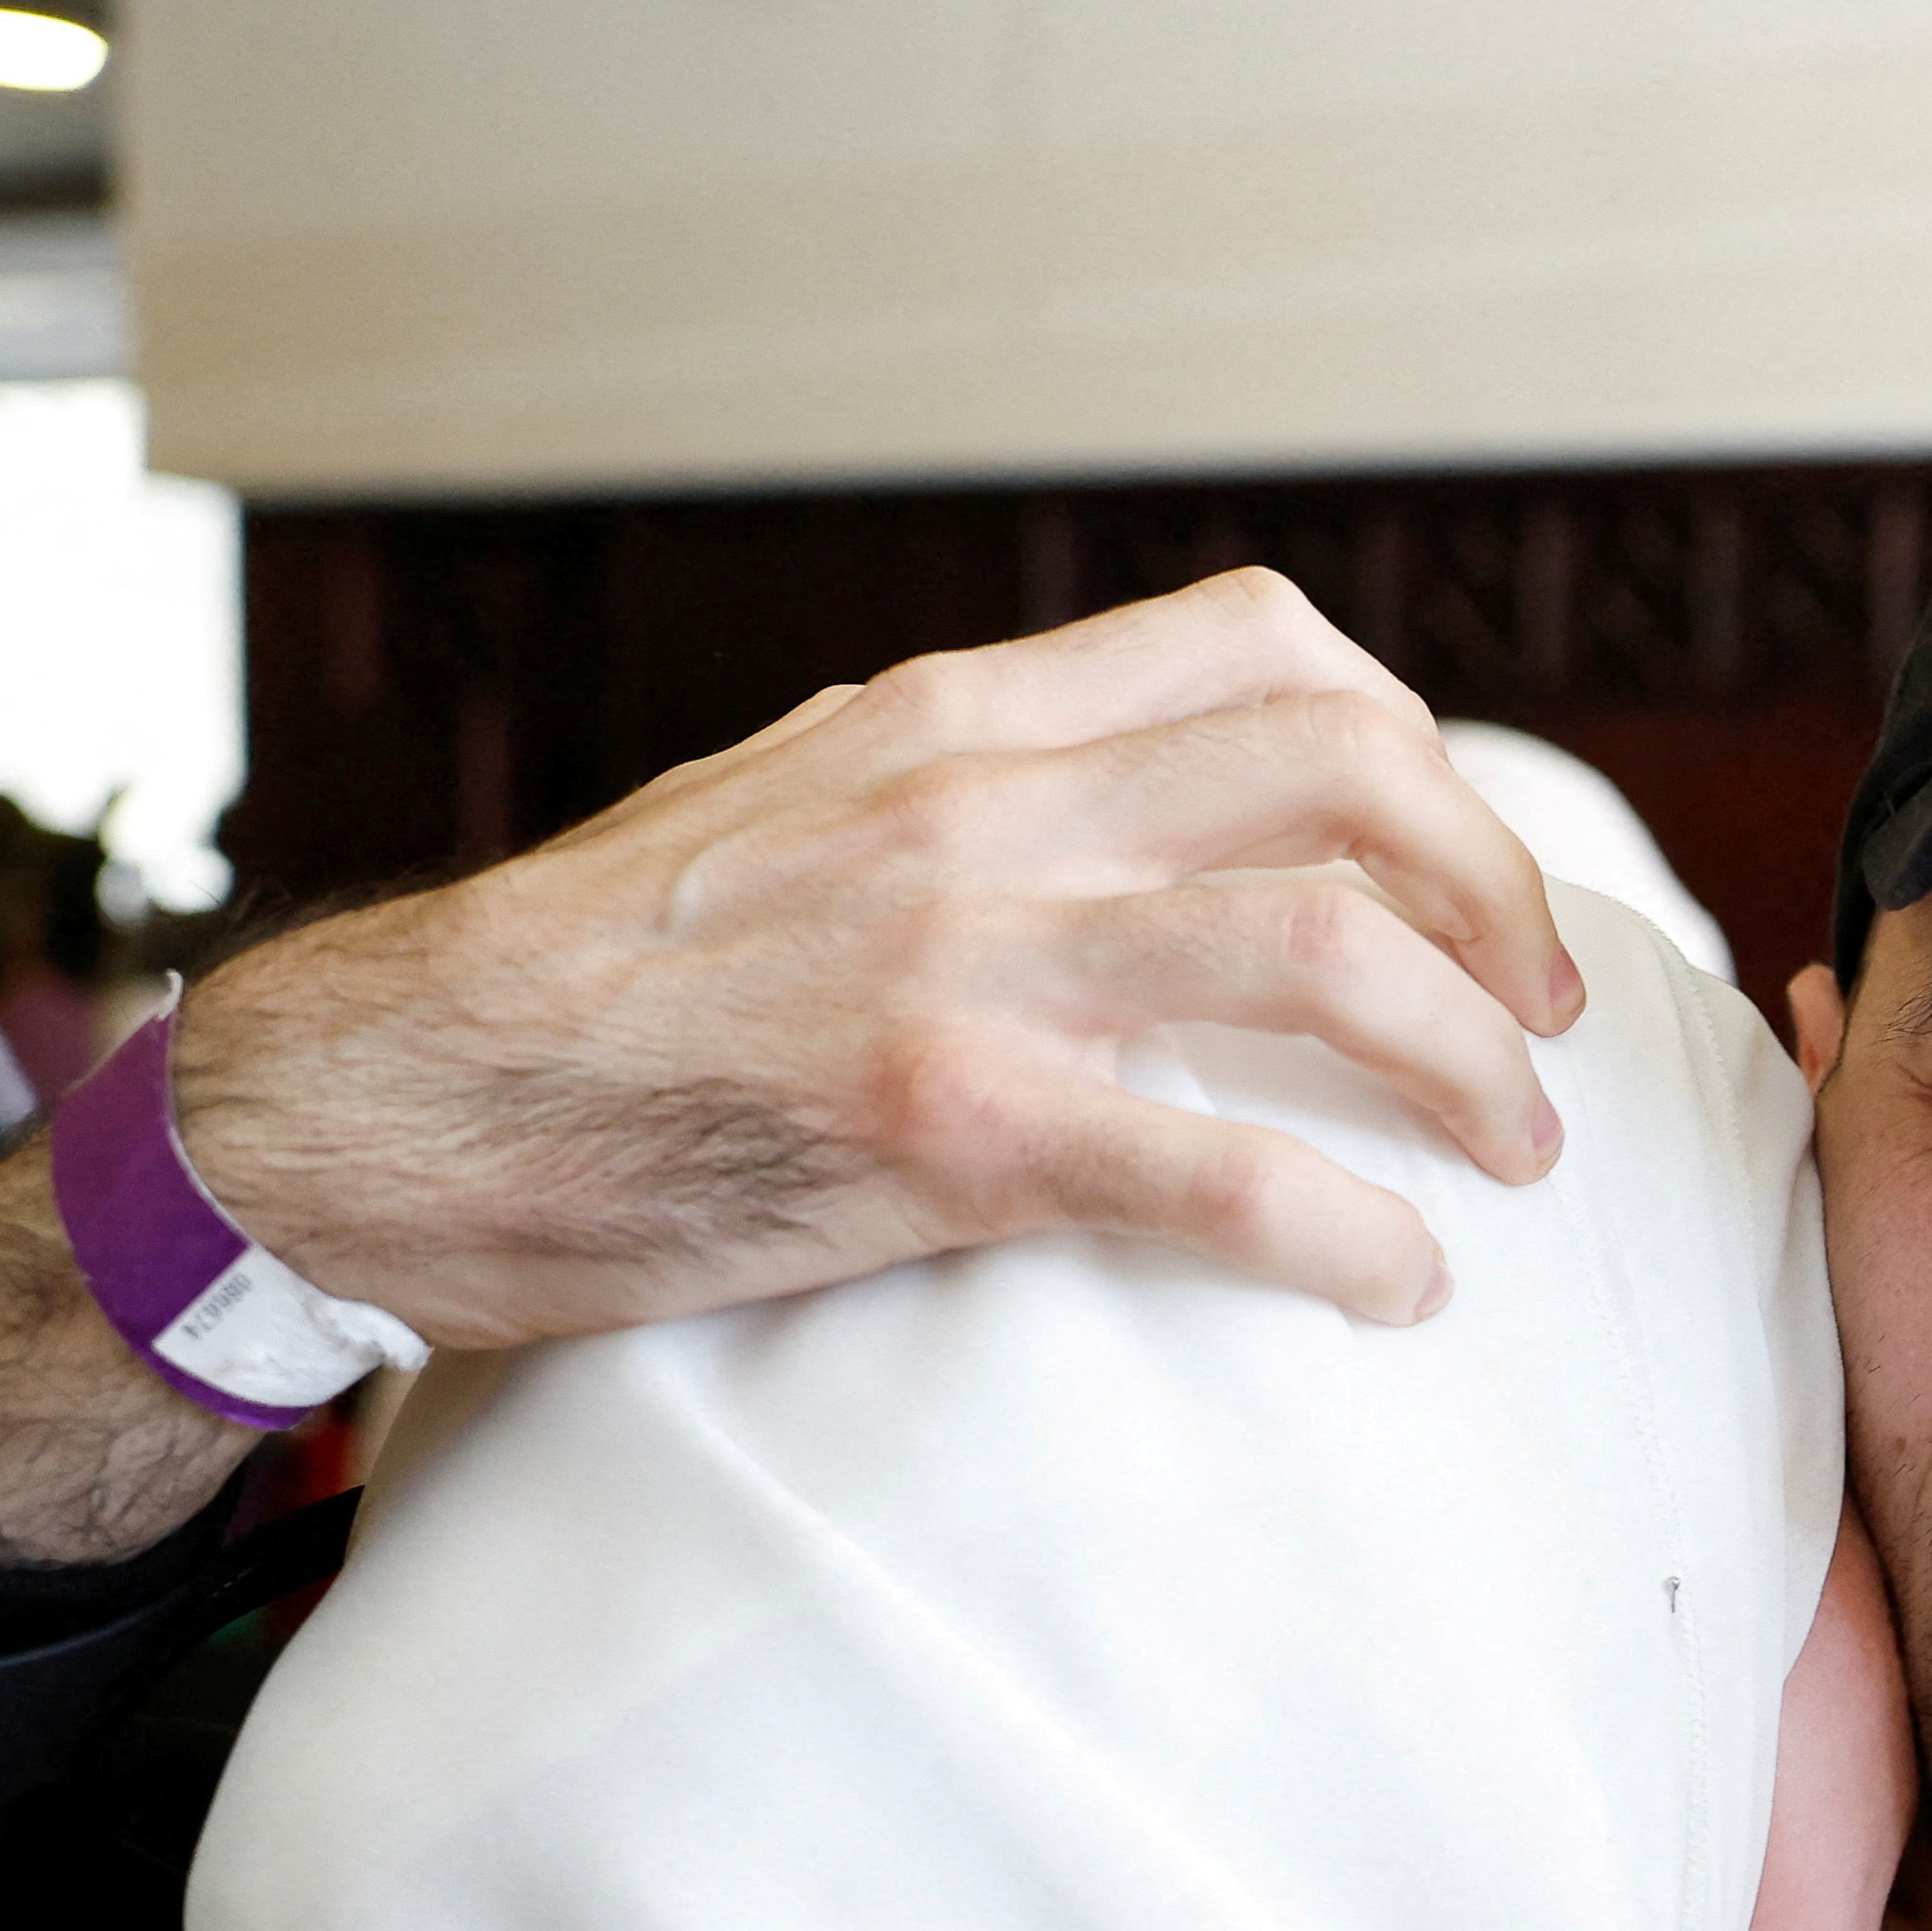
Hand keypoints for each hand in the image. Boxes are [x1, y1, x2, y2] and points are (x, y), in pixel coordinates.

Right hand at [0, 572, 1583, 1568]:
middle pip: (1347, 774)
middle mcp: (980, 809)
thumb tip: (1127, 828)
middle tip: (1548, 1014)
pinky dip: (1350, 1231)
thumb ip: (962, 803)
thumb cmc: (593, 990)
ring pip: (1324, 950)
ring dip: (1470, 1058)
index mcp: (952, 723)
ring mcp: (967, 962)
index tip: (1465, 864)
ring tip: (1518, 1150)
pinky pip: (1218, 1168)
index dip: (1416, 746)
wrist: (383, 1102)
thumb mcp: (791, 817)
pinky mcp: (938, 1126)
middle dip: (1501, 891)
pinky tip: (1397, 1286)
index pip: (1261, 644)